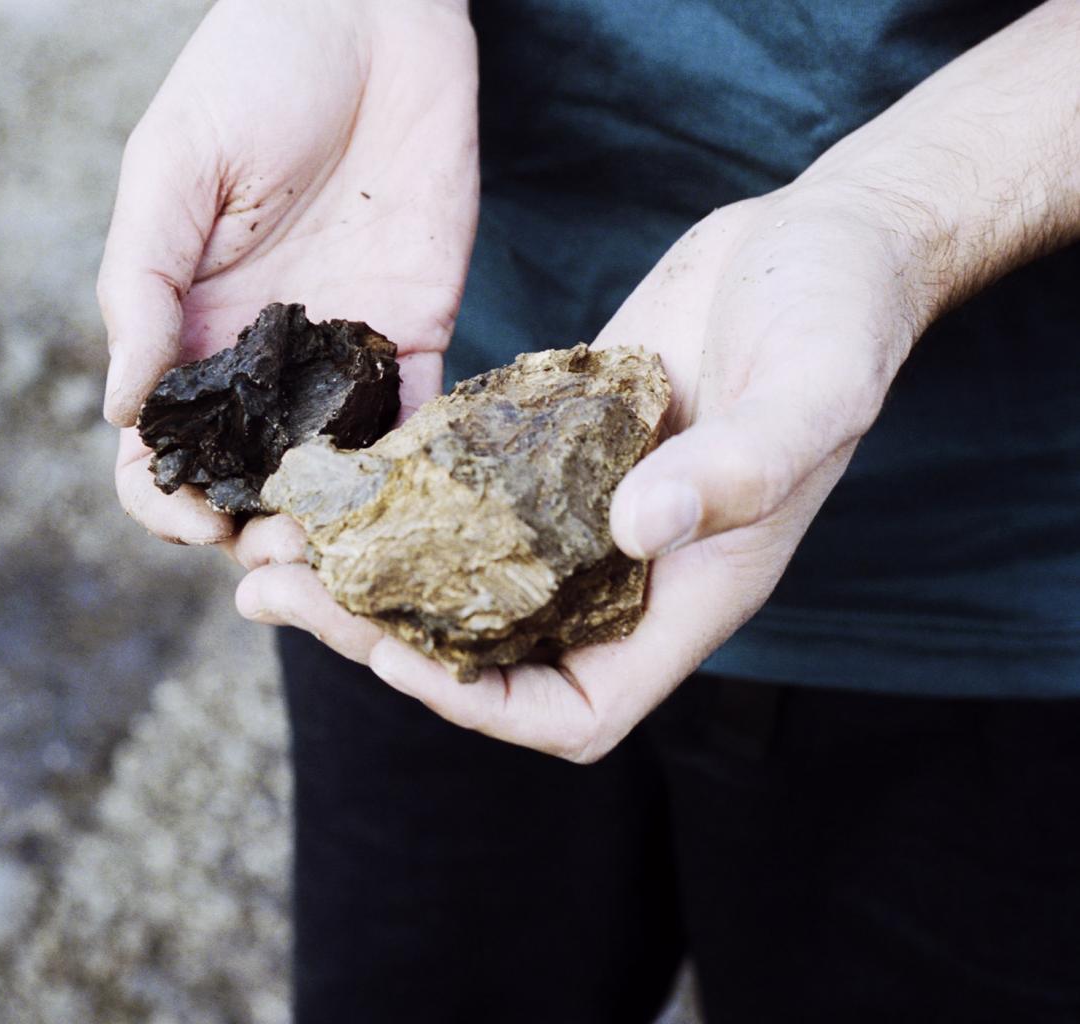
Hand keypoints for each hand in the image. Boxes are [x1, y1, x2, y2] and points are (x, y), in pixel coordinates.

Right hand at [99, 0, 478, 545]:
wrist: (370, 12)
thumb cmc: (252, 72)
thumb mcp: (173, 169)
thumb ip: (143, 286)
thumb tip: (118, 411)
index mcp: (186, 327)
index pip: (158, 445)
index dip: (163, 498)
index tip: (194, 520)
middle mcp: (259, 359)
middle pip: (247, 479)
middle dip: (256, 534)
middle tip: (284, 560)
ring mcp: (341, 353)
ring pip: (332, 473)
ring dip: (334, 525)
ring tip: (346, 553)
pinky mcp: (418, 330)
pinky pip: (418, 420)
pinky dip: (415, 470)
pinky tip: (416, 503)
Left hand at [239, 188, 917, 758]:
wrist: (818, 241)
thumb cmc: (841, 317)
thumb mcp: (808, 390)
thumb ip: (738, 469)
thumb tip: (632, 531)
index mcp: (686, 591)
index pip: (574, 707)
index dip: (480, 703)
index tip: (392, 656)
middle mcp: (622, 566)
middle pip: (486, 649)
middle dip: (379, 636)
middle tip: (276, 594)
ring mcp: (580, 507)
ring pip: (455, 577)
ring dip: (363, 571)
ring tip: (269, 543)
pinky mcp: (550, 446)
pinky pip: (457, 494)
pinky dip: (392, 495)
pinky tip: (323, 477)